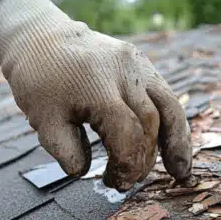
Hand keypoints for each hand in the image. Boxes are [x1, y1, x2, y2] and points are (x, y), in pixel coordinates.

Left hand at [0, 0, 191, 189]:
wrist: (41, 37)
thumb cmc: (40, 81)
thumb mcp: (42, 120)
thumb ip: (65, 150)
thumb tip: (85, 172)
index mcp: (98, 87)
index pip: (126, 134)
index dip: (125, 164)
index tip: (113, 182)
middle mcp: (124, 72)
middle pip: (150, 123)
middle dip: (145, 159)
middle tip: (130, 181)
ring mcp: (137, 64)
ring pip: (170, 107)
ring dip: (178, 142)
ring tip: (181, 172)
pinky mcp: (143, 63)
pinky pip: (166, 96)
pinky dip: (175, 124)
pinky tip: (177, 147)